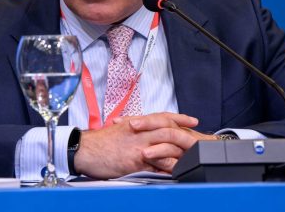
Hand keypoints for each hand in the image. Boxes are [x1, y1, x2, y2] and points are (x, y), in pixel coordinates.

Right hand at [73, 112, 203, 178]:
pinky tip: (178, 169)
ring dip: (181, 151)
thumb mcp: (119, 132)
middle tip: (200, 137)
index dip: (179, 117)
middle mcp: (139, 132)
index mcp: (136, 124)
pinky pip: (157, 163)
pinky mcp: (135, 160)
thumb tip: (147, 139)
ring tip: (194, 155)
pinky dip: (169, 166)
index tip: (192, 119)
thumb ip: (135, 133)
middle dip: (187, 133)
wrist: (84, 150)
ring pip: (166, 145)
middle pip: (168, 129)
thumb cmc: (99, 143)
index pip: (162, 116)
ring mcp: (138, 146)